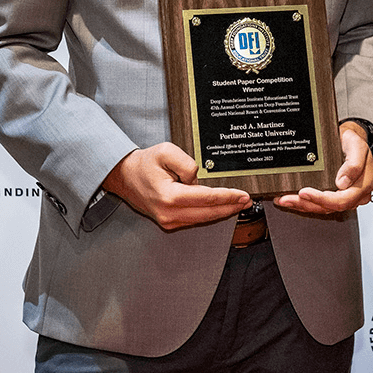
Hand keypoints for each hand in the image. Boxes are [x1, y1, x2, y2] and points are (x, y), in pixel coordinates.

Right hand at [102, 142, 251, 230]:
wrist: (125, 176)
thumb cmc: (145, 163)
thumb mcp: (166, 151)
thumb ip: (187, 162)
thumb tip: (199, 178)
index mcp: (169, 196)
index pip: (206, 198)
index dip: (227, 197)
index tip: (243, 194)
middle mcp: (169, 213)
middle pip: (208, 214)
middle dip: (230, 207)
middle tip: (247, 201)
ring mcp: (168, 220)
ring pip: (203, 220)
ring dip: (222, 212)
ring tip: (239, 204)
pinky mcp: (169, 222)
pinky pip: (194, 219)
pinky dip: (210, 214)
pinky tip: (221, 207)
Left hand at [274, 122, 372, 214]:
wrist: (349, 139)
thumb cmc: (354, 143)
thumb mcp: (357, 146)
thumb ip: (354, 164)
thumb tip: (343, 182)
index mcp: (362, 186)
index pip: (342, 200)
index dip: (322, 199)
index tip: (304, 192)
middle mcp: (354, 195)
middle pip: (329, 208)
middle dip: (306, 204)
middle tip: (288, 198)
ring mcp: (343, 197)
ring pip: (322, 208)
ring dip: (302, 205)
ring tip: (285, 200)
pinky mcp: (334, 196)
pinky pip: (319, 204)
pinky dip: (304, 203)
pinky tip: (292, 199)